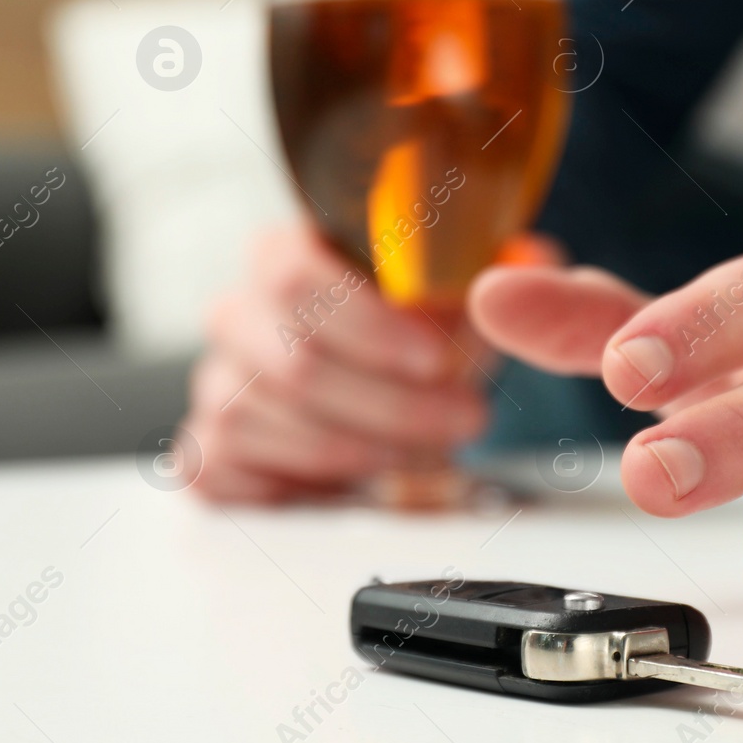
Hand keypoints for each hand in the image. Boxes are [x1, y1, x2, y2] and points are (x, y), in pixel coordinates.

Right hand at [183, 225, 489, 501]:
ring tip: (430, 453)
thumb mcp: (464, 293)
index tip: (436, 358)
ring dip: (363, 450)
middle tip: (464, 418)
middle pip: (294, 365)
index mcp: (284, 254)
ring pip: (272, 426)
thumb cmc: (415, 335)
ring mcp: (218, 383)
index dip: (369, 325)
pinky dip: (309, 488)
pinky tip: (363, 480)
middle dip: (392, 405)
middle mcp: (238, 314)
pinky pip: (233, 477)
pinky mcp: (210, 450)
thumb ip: (502, 267)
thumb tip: (532, 260)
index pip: (297, 278)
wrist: (379, 392)